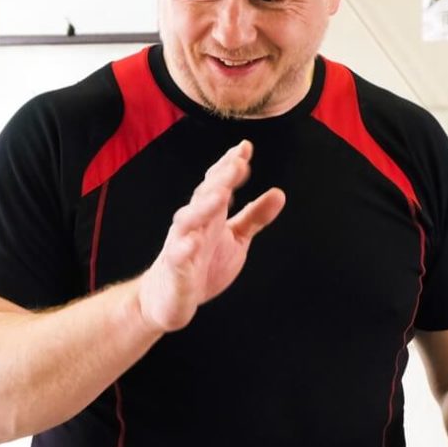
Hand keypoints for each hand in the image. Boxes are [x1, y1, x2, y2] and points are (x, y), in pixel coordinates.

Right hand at [137, 140, 284, 332]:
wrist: (168, 299)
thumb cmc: (202, 264)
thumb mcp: (235, 238)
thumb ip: (254, 217)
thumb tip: (279, 192)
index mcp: (209, 214)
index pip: (218, 184)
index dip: (230, 166)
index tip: (245, 148)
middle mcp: (193, 223)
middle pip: (205, 196)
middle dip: (220, 179)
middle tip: (237, 163)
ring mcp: (181, 244)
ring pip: (188, 220)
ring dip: (203, 207)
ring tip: (221, 196)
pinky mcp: (174, 268)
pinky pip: (178, 256)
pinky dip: (184, 248)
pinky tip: (193, 242)